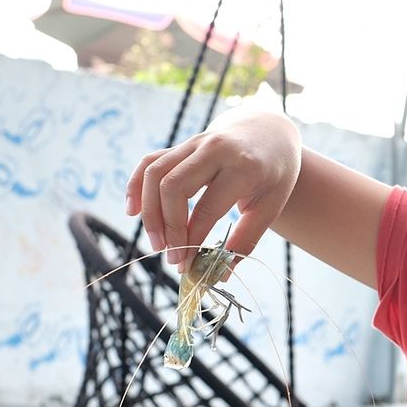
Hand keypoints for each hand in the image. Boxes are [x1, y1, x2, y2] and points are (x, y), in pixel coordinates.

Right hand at [125, 109, 300, 271]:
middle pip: (173, 186)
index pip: (207, 208)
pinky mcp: (181, 145)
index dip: (192, 239)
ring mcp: (194, 144)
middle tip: (172, 257)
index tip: (188, 265)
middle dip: (167, 226)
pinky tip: (133, 211)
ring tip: (156, 243)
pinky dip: (136, 185)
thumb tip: (220, 275)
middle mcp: (214, 150)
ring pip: (155, 173)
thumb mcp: (270, 206)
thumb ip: (246, 240)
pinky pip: (150, 161)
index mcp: (243, 167)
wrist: (269, 131)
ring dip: (149, 212)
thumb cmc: (274, 172)